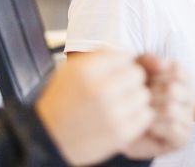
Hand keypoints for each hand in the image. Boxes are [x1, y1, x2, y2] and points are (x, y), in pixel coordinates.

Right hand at [36, 50, 153, 165]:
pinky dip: (137, 115)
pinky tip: (124, 116)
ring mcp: (112, 113)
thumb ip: (100, 57)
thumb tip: (130, 54)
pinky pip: (146, 115)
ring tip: (120, 103)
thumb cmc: (61, 102)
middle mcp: (101, 90)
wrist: (48, 139)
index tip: (115, 72)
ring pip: (144, 95)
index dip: (122, 64)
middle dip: (130, 80)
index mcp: (87, 71)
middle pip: (137, 74)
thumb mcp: (71, 70)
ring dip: (135, 98)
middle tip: (119, 88)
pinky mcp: (121, 133)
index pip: (125, 56)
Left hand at [124, 56, 194, 158]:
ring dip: (150, 111)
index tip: (145, 82)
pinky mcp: (183, 138)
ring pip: (171, 109)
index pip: (178, 70)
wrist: (120, 124)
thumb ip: (149, 60)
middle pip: (172, 89)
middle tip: (139, 100)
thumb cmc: (132, 94)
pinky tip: (147, 125)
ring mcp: (189, 119)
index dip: (155, 75)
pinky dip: (155, 126)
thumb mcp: (137, 69)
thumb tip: (162, 65)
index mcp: (185, 79)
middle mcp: (192, 98)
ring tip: (141, 113)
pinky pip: (172, 127)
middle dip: (150, 94)